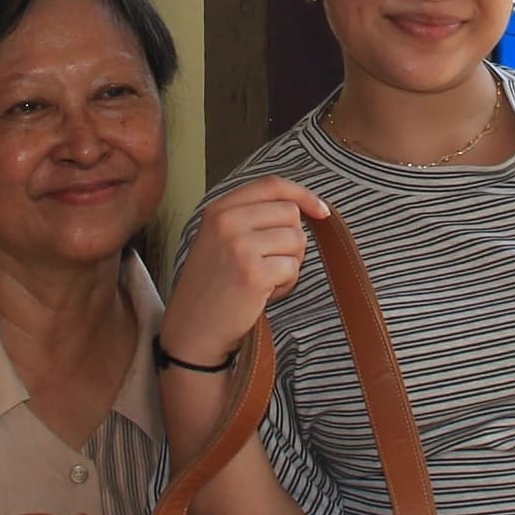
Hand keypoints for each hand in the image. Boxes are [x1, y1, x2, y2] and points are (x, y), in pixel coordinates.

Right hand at [162, 178, 329, 364]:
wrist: (193, 329)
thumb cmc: (213, 286)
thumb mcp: (221, 239)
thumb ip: (253, 217)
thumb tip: (304, 206)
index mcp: (218, 209)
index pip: (271, 185)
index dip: (302, 194)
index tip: (321, 211)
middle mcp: (226, 222)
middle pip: (290, 213)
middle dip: (292, 240)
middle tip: (270, 263)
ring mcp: (239, 246)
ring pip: (296, 239)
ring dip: (290, 263)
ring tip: (264, 279)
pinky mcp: (253, 273)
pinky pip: (293, 267)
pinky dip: (286, 283)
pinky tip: (264, 293)